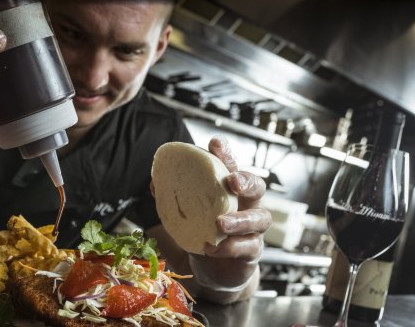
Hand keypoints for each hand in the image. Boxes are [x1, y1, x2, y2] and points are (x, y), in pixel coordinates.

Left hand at [190, 136, 271, 301]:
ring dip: (239, 220)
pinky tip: (213, 248)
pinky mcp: (252, 252)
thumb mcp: (187, 216)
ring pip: (259, 218)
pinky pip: (248, 247)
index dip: (226, 154)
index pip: (232, 167)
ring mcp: (254, 229)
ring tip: (220, 223)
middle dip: (246, 181)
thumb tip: (155, 182)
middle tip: (231, 182)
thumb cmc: (204, 235)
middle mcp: (247, 206)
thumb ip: (175, 199)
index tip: (215, 143)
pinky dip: (230, 247)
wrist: (215, 272)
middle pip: (258, 187)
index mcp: (230, 192)